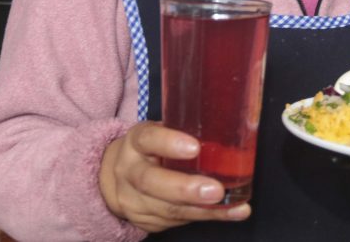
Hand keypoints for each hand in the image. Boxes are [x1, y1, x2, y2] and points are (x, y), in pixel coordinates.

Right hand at [99, 122, 250, 232]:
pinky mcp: (145, 220)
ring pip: (167, 208)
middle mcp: (130, 171)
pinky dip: (206, 216)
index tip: (194, 147)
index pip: (148, 139)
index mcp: (135, 142)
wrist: (117, 179)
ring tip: (231, 204)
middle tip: (216, 190)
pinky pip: (177, 221)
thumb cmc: (151, 150)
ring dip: (203, 209)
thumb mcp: (159, 133)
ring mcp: (134, 200)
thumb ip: (185, 131)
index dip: (169, 143)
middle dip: (185, 189)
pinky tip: (229, 213)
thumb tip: (232, 127)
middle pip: (151, 182)